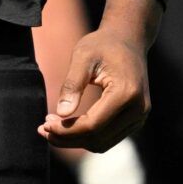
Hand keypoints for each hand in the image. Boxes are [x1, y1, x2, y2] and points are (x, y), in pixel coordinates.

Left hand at [40, 0, 157, 151]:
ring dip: (76, 141)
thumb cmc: (103, 44)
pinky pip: (108, 137)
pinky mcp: (135, 120)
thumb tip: (61, 113)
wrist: (129, 40)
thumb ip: (72, 84)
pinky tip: (68, 126)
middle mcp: (138, 109)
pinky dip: (87, 137)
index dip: (66, 130)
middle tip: (43, 128)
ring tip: (52, 127)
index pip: (93, 125)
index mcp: (126, 92)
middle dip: (68, 138)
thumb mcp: (83, 56)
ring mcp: (139, 116)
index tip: (45, 124)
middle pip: (98, 138)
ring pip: (103, 143)